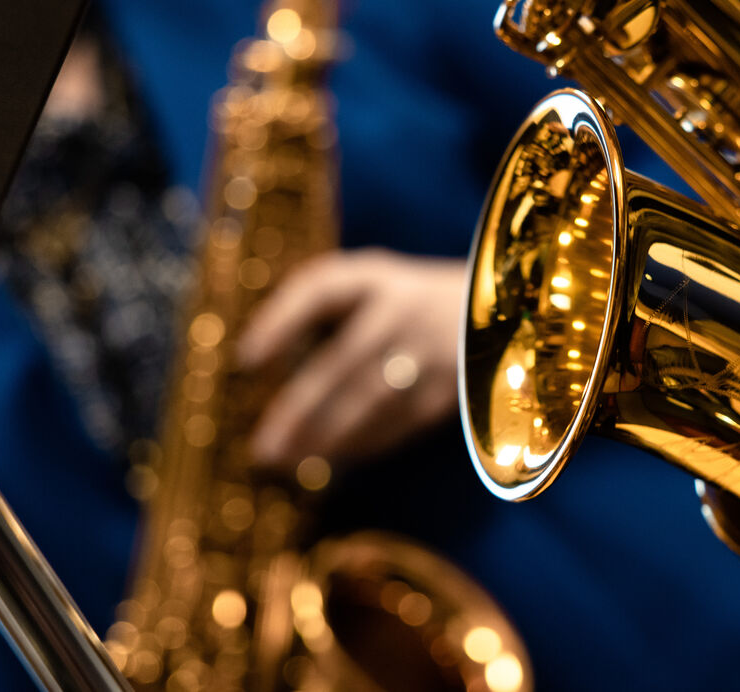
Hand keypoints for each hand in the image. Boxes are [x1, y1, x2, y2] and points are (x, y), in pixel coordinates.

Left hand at [236, 249, 467, 468]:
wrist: (493, 312)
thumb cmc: (403, 300)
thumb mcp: (366, 283)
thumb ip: (314, 306)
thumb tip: (255, 360)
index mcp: (376, 277)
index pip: (323, 289)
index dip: (282, 321)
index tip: (246, 360)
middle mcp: (405, 309)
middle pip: (345, 362)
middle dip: (300, 410)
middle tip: (262, 449)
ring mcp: (433, 351)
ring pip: (372, 401)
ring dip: (326, 436)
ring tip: (287, 462)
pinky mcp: (451, 389)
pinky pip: (400, 423)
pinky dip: (362, 445)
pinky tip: (332, 458)